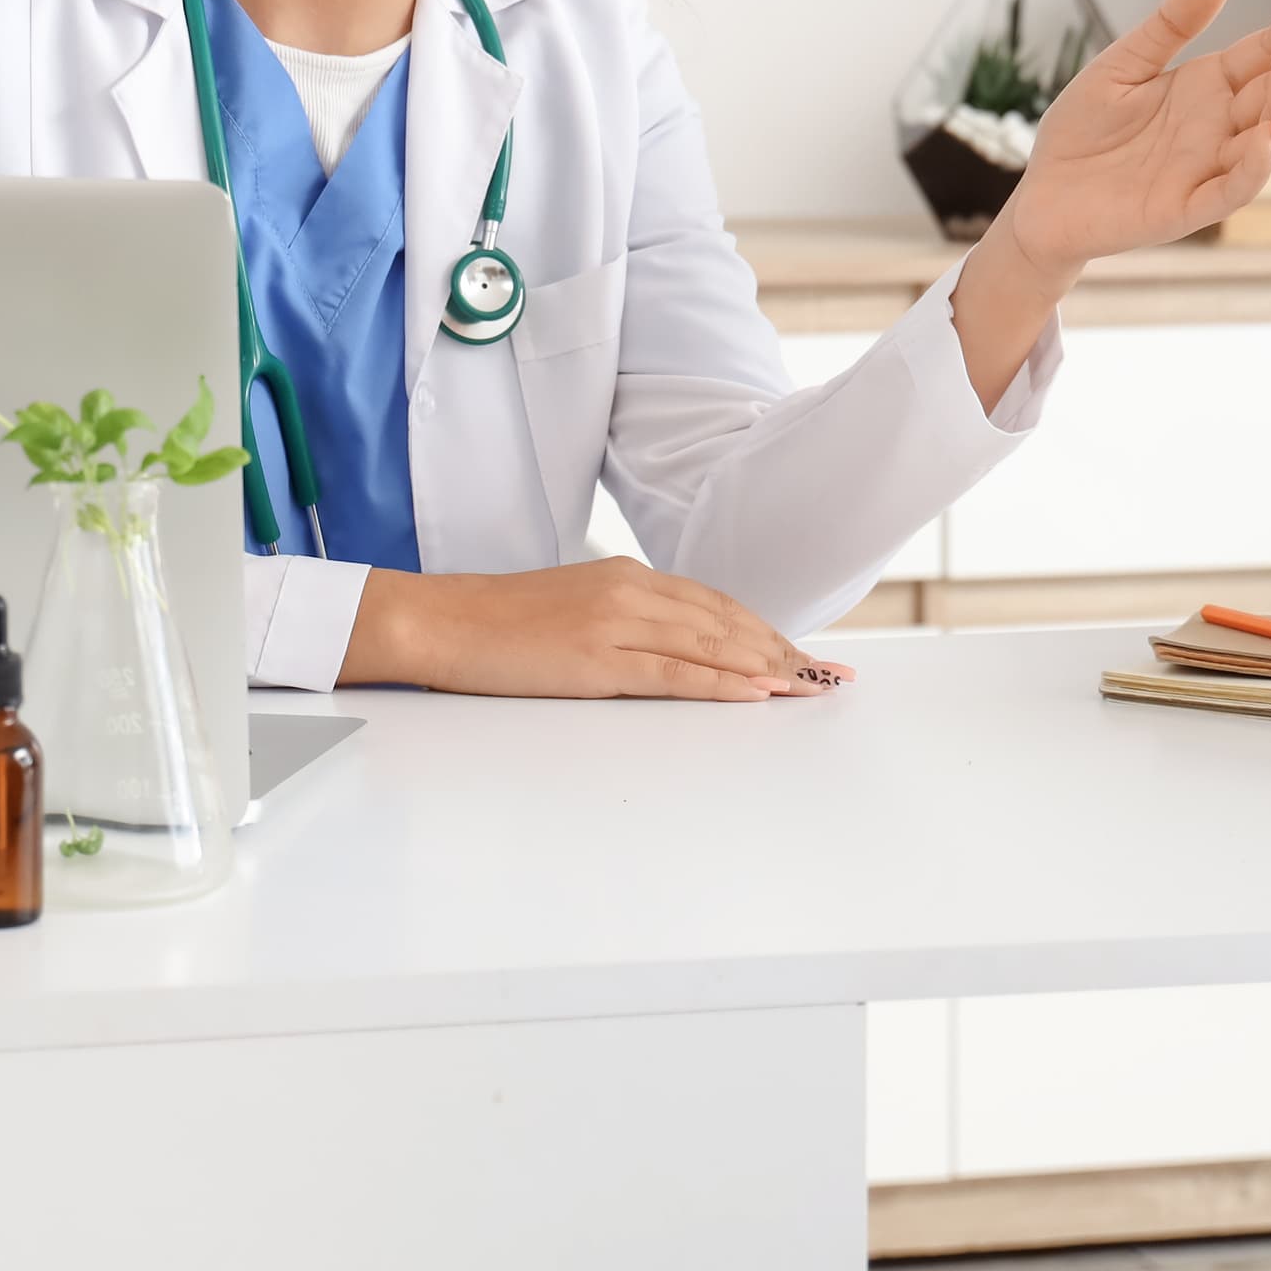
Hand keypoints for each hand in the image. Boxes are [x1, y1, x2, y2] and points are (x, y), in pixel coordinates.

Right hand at [341, 558, 856, 700]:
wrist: (442, 621)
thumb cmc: (499, 622)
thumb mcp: (573, 606)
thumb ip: (623, 616)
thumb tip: (667, 642)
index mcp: (626, 577)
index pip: (715, 604)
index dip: (764, 629)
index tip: (801, 652)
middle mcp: (631, 592)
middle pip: (726, 622)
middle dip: (783, 649)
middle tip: (828, 676)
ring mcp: (616, 624)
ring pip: (711, 644)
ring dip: (767, 667)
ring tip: (810, 687)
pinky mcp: (598, 659)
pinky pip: (675, 673)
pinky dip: (723, 683)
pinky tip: (757, 693)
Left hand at [991, 0, 1270, 275]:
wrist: (1039, 198)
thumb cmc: (1081, 132)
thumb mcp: (1123, 64)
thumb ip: (1171, 23)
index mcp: (1208, 87)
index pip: (1266, 49)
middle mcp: (1219, 126)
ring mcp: (1208, 168)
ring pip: (1268, 140)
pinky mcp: (1187, 207)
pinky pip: (1232, 189)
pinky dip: (1253, 167)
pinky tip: (1264, 137)